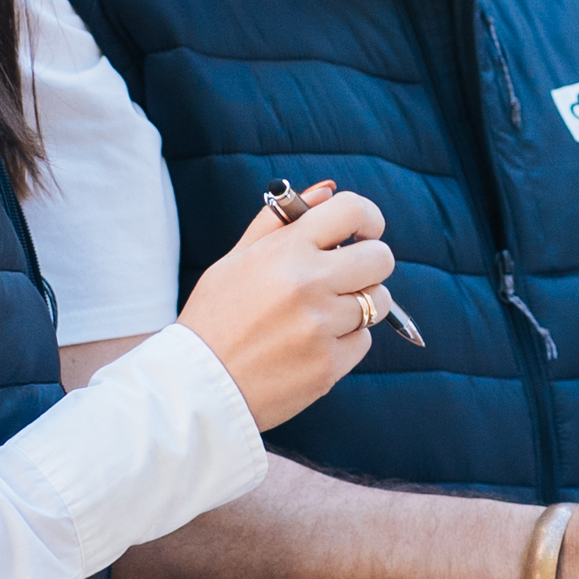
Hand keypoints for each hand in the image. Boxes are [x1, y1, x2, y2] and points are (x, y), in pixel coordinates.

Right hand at [177, 181, 398, 426]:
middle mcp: (308, 284)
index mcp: (285, 251)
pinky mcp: (329, 365)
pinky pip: (363, 341)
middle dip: (370, 264)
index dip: (368, 218)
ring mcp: (322, 327)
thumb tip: (326, 190)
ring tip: (321, 315)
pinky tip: (313, 345)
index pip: (353, 211)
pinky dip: (346, 340)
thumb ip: (279, 221)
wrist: (197, 387)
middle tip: (348, 275)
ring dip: (360, 305)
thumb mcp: (236, 260)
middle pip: (381, 258)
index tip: (364, 232)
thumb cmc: (215, 318)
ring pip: (378, 302)